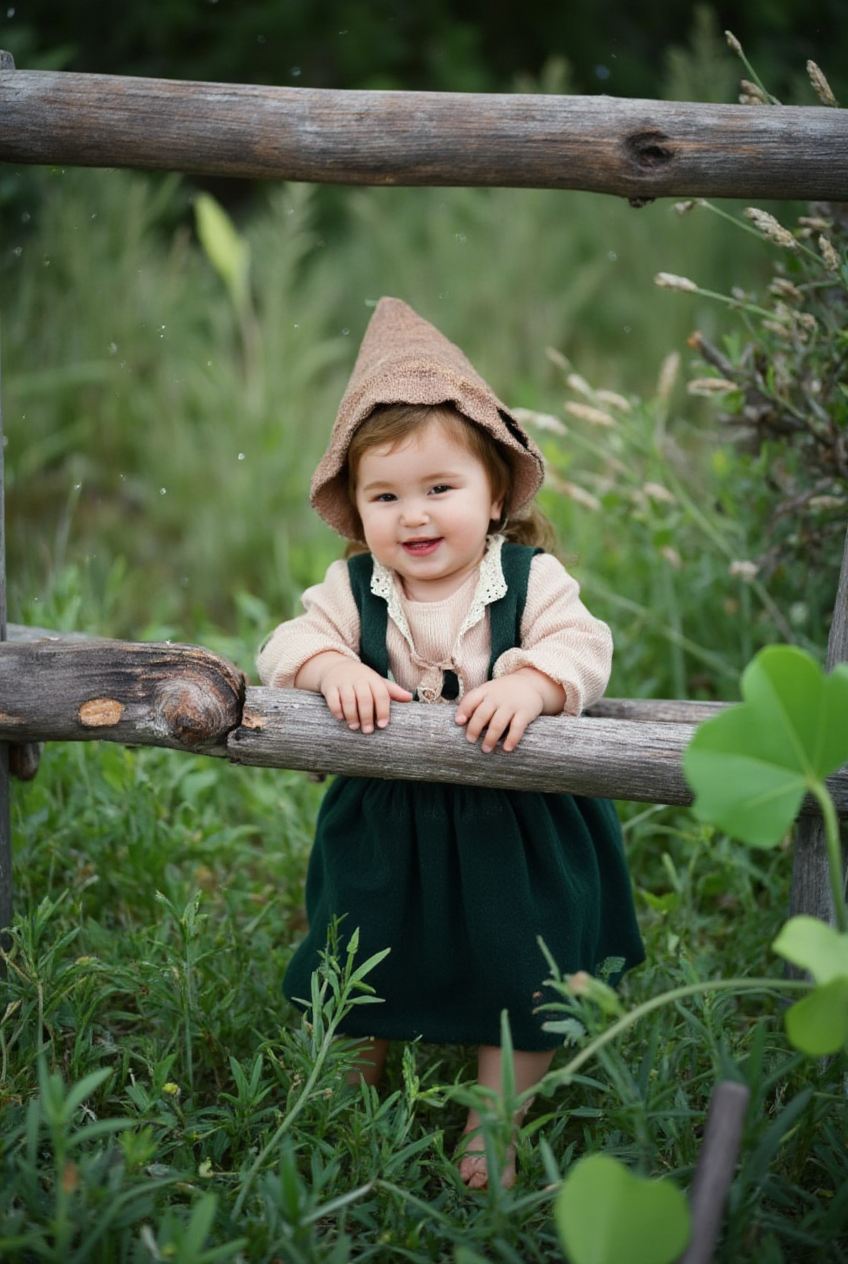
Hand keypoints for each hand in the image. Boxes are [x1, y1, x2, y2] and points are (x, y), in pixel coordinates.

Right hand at [297, 652, 412, 732]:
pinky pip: (333, 699)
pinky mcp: (330, 686)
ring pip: (348, 699)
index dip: (383, 710)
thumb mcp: (377, 682)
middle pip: (365, 699)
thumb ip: (392, 691)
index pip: (381, 695)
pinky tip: (340, 718)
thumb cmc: (361, 679)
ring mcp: (343, 682)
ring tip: (354, 727)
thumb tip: (409, 698)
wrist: (336, 667)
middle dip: (367, 716)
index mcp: (373, 679)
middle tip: (368, 731)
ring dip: (352, 715)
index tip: (383, 725)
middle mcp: (358, 679)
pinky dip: (337, 710)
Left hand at [455, 668, 564, 752]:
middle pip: (482, 714)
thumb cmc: (503, 692)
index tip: (459, 722)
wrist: (530, 683)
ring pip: (498, 723)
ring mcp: (511, 705)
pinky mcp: (525, 712)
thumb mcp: (488, 691)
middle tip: (470, 740)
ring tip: (486, 749)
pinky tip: (506, 748)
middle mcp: (497, 698)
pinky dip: (511, 739)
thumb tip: (460, 723)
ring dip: (490, 738)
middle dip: (474, 728)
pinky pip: (517, 727)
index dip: (463, 710)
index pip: (471, 699)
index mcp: (485, 691)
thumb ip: (475, 703)